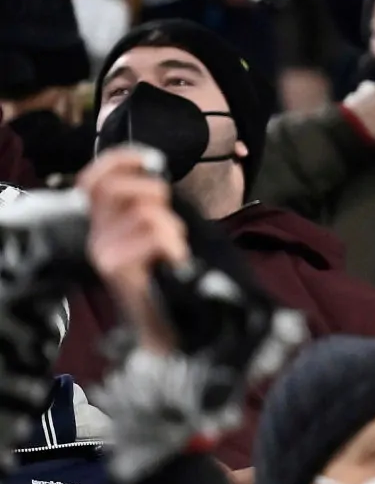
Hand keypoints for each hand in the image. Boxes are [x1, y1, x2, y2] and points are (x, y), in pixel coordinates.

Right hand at [79, 149, 188, 354]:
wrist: (171, 323)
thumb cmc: (170, 274)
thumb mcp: (159, 229)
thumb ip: (150, 201)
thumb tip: (153, 170)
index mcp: (102, 221)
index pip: (93, 178)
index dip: (120, 160)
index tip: (151, 161)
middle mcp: (94, 234)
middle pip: (115, 187)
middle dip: (154, 194)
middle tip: (168, 222)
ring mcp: (101, 250)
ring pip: (144, 211)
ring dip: (171, 227)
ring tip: (171, 250)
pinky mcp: (114, 267)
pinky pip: (152, 233)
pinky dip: (172, 243)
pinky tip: (172, 261)